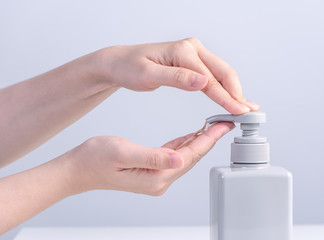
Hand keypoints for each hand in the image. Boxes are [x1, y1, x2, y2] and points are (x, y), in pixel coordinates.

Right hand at [66, 122, 234, 195]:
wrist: (78, 169)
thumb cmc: (95, 159)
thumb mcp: (124, 153)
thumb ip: (153, 156)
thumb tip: (179, 158)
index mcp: (155, 177)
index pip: (189, 156)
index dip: (208, 139)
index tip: (222, 125)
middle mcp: (159, 180)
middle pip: (192, 157)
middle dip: (209, 139)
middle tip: (224, 122)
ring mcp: (156, 176)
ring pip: (185, 156)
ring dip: (200, 140)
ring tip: (213, 126)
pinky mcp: (152, 170)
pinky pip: (174, 155)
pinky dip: (185, 143)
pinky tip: (192, 135)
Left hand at [96, 38, 258, 113]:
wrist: (121, 62)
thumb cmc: (130, 67)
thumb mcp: (148, 75)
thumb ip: (176, 78)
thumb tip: (202, 82)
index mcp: (183, 51)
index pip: (210, 79)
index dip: (226, 98)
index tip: (238, 112)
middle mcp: (192, 48)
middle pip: (223, 72)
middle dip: (237, 93)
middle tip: (249, 112)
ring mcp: (193, 53)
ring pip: (221, 73)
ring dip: (234, 91)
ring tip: (245, 107)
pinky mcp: (192, 61)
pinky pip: (213, 74)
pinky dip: (223, 87)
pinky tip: (231, 97)